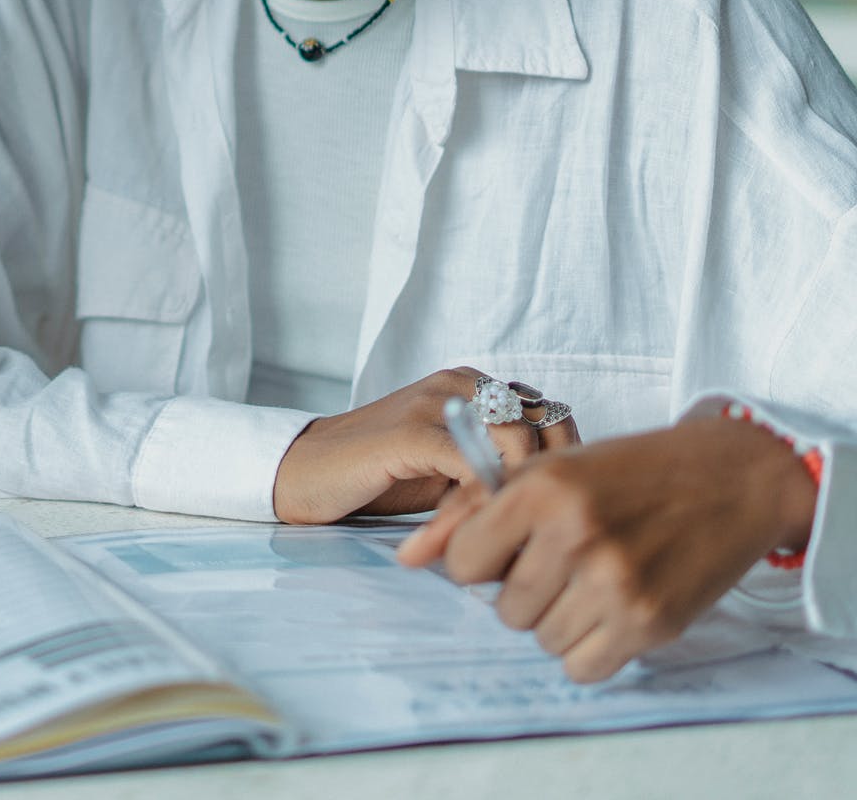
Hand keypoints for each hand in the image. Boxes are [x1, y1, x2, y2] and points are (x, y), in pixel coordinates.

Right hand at [273, 368, 580, 523]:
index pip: (553, 414)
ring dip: (519, 494)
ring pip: (519, 442)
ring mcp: (435, 403)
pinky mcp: (412, 432)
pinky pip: (476, 465)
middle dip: (551, 480)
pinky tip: (470, 530)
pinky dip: (483, 502)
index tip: (550, 512)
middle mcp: (461, 382)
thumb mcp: (449, 470)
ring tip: (502, 533)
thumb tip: (552, 496)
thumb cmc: (375, 479)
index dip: (564, 466)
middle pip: (549, 424)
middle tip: (534, 526)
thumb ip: (493, 465)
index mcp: (473, 384)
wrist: (301, 475)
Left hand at [396, 415, 817, 682]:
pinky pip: (582, 666)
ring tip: (591, 579)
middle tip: (563, 561)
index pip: (462, 564)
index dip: (481, 560)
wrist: (733, 477)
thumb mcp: (547, 472)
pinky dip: (589, 648)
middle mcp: (575, 536)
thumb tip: (404, 558)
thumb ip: (468, 513)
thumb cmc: (630, 472)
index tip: (511, 548)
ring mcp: (615, 583)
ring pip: (540, 639)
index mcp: (542, 491)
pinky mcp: (649, 621)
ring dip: (558, 619)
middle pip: (502, 608)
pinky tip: (609, 610)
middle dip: (524, 590)